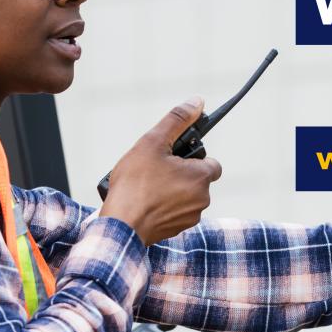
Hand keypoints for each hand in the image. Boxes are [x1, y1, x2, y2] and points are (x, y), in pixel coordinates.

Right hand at [98, 97, 222, 245]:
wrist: (121, 226)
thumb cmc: (135, 184)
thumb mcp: (154, 142)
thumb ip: (177, 120)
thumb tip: (197, 102)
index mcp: (201, 177)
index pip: (211, 161)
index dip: (192, 155)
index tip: (174, 155)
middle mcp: (201, 200)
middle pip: (196, 178)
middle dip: (179, 171)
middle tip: (154, 168)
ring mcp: (189, 217)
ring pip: (184, 195)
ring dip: (170, 188)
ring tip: (146, 185)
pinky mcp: (175, 230)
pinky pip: (174, 211)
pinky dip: (163, 205)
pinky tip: (144, 200)